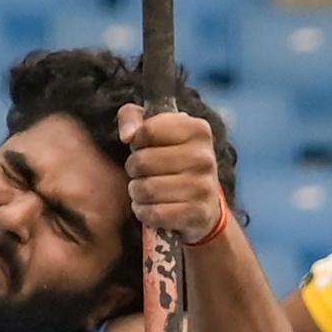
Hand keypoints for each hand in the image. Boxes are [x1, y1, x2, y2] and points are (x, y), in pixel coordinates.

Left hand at [116, 103, 226, 246]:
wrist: (204, 203)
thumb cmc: (173, 160)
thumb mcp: (156, 130)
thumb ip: (133, 117)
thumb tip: (127, 135)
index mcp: (197, 130)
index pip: (148, 130)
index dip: (137, 141)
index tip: (143, 147)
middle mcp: (204, 157)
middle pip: (142, 161)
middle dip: (133, 169)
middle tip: (142, 172)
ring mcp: (203, 187)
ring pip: (146, 189)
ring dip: (137, 192)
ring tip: (145, 190)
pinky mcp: (197, 213)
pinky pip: (154, 213)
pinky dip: (144, 212)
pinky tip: (150, 207)